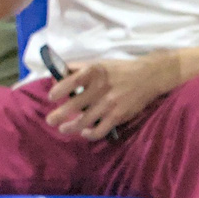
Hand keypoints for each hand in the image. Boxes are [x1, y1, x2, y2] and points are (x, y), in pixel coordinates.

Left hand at [44, 53, 181, 141]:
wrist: (148, 77)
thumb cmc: (118, 70)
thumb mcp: (98, 63)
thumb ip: (77, 68)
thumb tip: (56, 74)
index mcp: (94, 72)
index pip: (72, 81)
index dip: (59, 90)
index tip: (51, 96)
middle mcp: (101, 88)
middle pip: (75, 105)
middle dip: (59, 115)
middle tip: (50, 120)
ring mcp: (110, 104)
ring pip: (85, 121)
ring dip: (70, 127)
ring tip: (63, 129)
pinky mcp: (118, 116)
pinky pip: (100, 130)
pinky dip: (89, 134)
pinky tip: (84, 132)